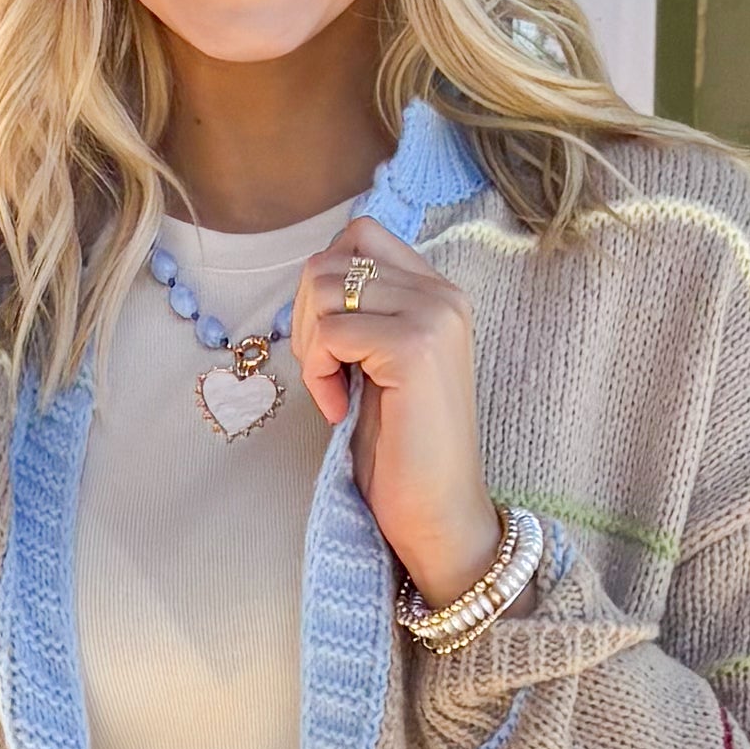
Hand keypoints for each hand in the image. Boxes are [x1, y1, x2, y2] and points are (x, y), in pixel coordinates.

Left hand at [291, 216, 502, 615]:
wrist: (438, 514)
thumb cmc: (401, 450)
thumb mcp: (376, 363)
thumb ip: (361, 312)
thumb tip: (312, 278)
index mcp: (437, 292)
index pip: (358, 235)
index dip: (322, 287)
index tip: (333, 348)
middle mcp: (443, 294)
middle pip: (331, 257)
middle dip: (306, 317)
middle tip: (325, 373)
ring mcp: (433, 316)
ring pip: (323, 286)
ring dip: (310, 344)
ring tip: (334, 390)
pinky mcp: (414, 348)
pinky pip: (330, 331)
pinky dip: (318, 372)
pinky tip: (339, 408)